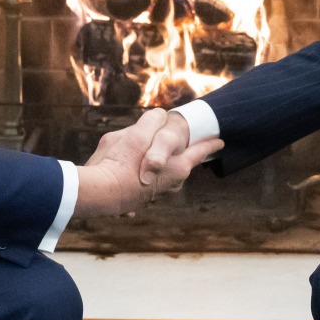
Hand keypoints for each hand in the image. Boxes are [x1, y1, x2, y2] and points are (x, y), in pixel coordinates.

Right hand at [75, 108, 221, 217]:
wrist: (98, 195)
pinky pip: (140, 186)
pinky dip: (136, 180)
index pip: (199, 152)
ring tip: (143, 158)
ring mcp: (154, 196)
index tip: (220, 142)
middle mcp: (171, 184)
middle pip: (179, 164)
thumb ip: (152, 121)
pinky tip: (127, 177)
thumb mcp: (137, 132)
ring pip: (159, 175)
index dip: (210, 144)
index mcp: (178, 167)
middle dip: (176, 154)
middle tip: (179, 146)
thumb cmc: (119, 162)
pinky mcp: (136, 202)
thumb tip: (159, 117)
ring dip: (154, 167)